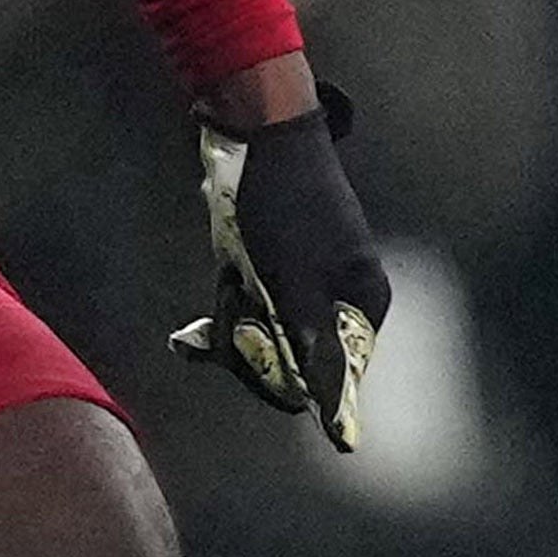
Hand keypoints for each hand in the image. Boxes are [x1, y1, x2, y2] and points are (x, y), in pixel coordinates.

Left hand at [179, 84, 391, 450]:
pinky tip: (194, 327)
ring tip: (224, 285)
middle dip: (254, 345)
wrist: (255, 128)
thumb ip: (315, 354)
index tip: (248, 343)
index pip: (330, 377)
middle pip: (298, 356)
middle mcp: (342, 295)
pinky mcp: (278, 264)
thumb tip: (341, 428)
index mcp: (363, 302)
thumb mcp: (293, 285)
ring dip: (235, 323)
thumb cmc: (281, 207)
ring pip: (269, 332)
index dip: (283, 372)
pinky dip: (228, 307)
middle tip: (231, 308)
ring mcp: (309, 278)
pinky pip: (253, 307)